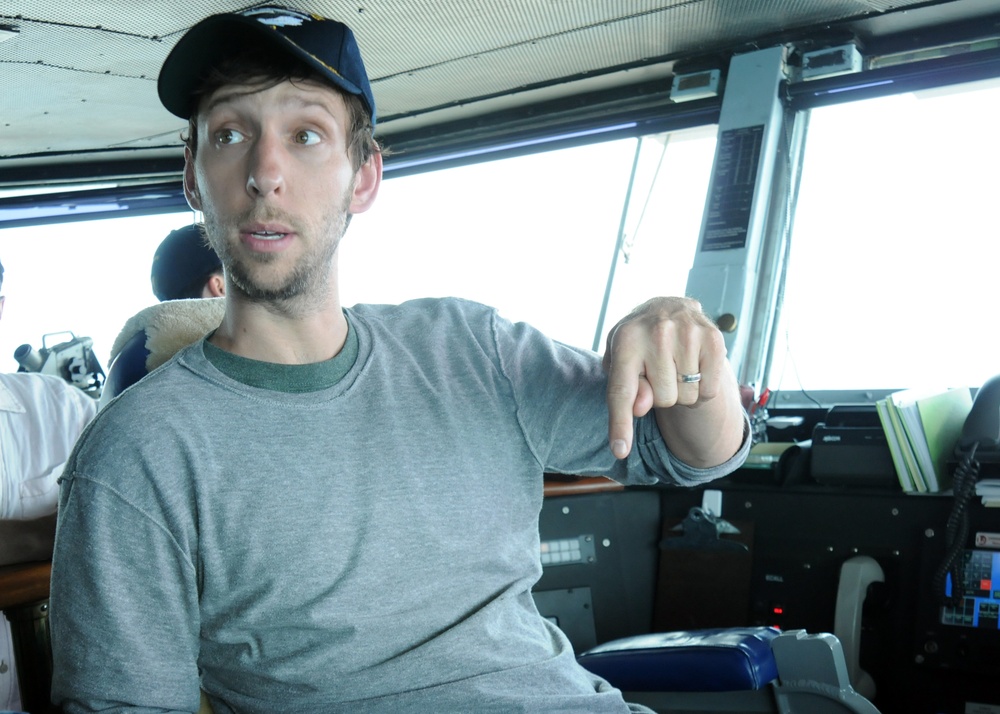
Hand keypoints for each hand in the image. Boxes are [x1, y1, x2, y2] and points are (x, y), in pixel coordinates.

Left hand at [602, 296, 730, 459]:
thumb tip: (641, 408)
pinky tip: (694, 366)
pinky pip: (709, 391)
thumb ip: (625, 389)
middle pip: (661, 400)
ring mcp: (688, 333)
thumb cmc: (638, 343)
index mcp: (626, 339)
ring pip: (687, 396)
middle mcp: (657, 332)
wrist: (669, 308)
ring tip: (676, 366)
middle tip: (660, 370)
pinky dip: (702, 388)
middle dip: (660, 394)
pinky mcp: (714, 339)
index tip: (620, 450)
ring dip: (682, 391)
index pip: (622, 390)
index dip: (620, 424)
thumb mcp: (621, 362)